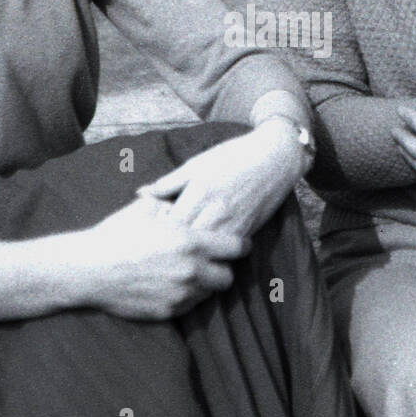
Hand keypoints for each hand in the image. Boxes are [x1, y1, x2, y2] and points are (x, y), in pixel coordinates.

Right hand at [78, 196, 248, 319]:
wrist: (89, 268)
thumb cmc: (117, 234)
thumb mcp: (147, 210)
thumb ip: (175, 206)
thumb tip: (187, 202)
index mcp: (191, 241)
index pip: (237, 247)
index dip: (238, 245)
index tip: (235, 244)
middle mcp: (192, 270)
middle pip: (228, 277)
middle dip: (222, 269)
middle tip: (211, 263)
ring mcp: (181, 294)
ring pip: (209, 294)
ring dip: (203, 285)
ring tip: (187, 274)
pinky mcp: (168, 311)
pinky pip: (189, 306)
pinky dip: (186, 297)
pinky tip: (171, 286)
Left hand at [135, 121, 305, 248]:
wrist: (275, 158)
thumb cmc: (232, 156)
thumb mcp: (197, 163)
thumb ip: (169, 182)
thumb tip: (140, 193)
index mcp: (198, 193)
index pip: (169, 223)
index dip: (155, 233)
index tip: (145, 236)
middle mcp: (215, 212)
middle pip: (185, 242)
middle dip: (170, 249)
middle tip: (155, 253)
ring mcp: (232, 225)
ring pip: (205, 253)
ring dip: (190, 257)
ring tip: (175, 260)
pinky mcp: (246, 233)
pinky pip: (224, 253)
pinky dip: (210, 258)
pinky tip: (200, 259)